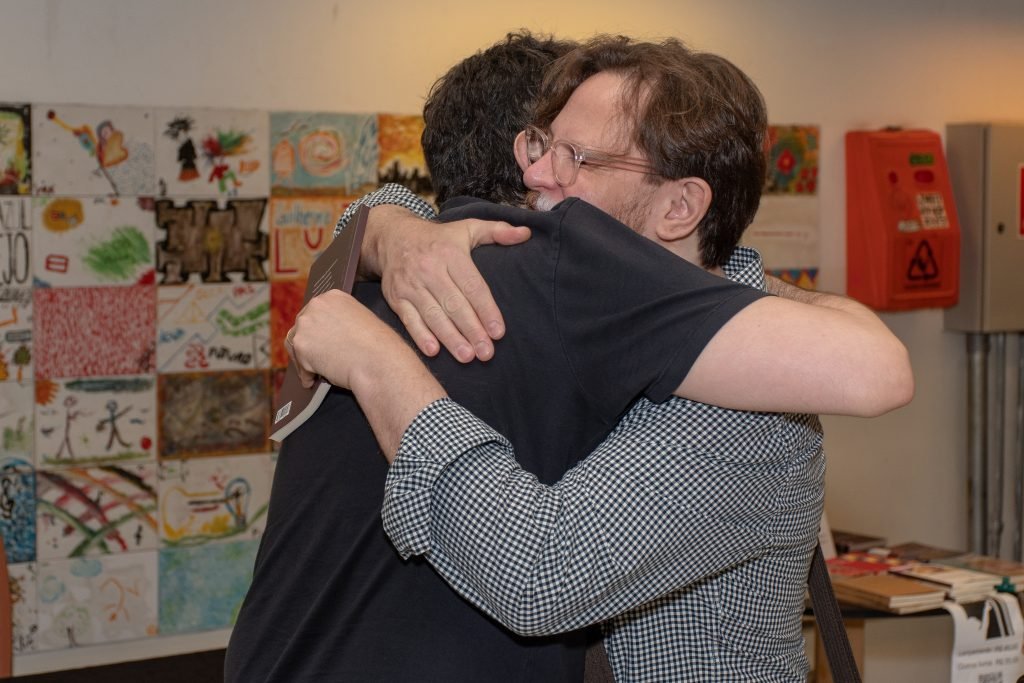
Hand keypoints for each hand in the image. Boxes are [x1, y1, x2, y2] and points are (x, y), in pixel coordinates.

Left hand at [287, 289, 406, 391]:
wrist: (378, 361)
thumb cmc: (378, 347)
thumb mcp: (361, 322)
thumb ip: (341, 323)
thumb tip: (329, 337)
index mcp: (333, 296)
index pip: (315, 312)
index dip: (316, 329)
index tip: (317, 340)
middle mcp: (316, 305)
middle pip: (301, 326)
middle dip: (307, 344)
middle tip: (313, 358)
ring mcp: (306, 324)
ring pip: (296, 344)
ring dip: (303, 359)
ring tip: (312, 373)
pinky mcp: (301, 345)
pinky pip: (300, 364)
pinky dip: (306, 375)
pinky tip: (313, 381)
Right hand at [367, 206, 529, 362]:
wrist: (393, 236)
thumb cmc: (439, 238)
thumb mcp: (467, 228)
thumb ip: (497, 231)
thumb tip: (526, 233)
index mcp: (450, 254)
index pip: (472, 286)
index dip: (486, 310)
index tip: (498, 332)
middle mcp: (429, 269)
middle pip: (454, 305)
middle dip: (472, 330)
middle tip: (486, 352)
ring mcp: (411, 285)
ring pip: (433, 315)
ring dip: (450, 338)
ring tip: (467, 357)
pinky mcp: (396, 297)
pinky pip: (409, 319)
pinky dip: (420, 336)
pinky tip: (434, 351)